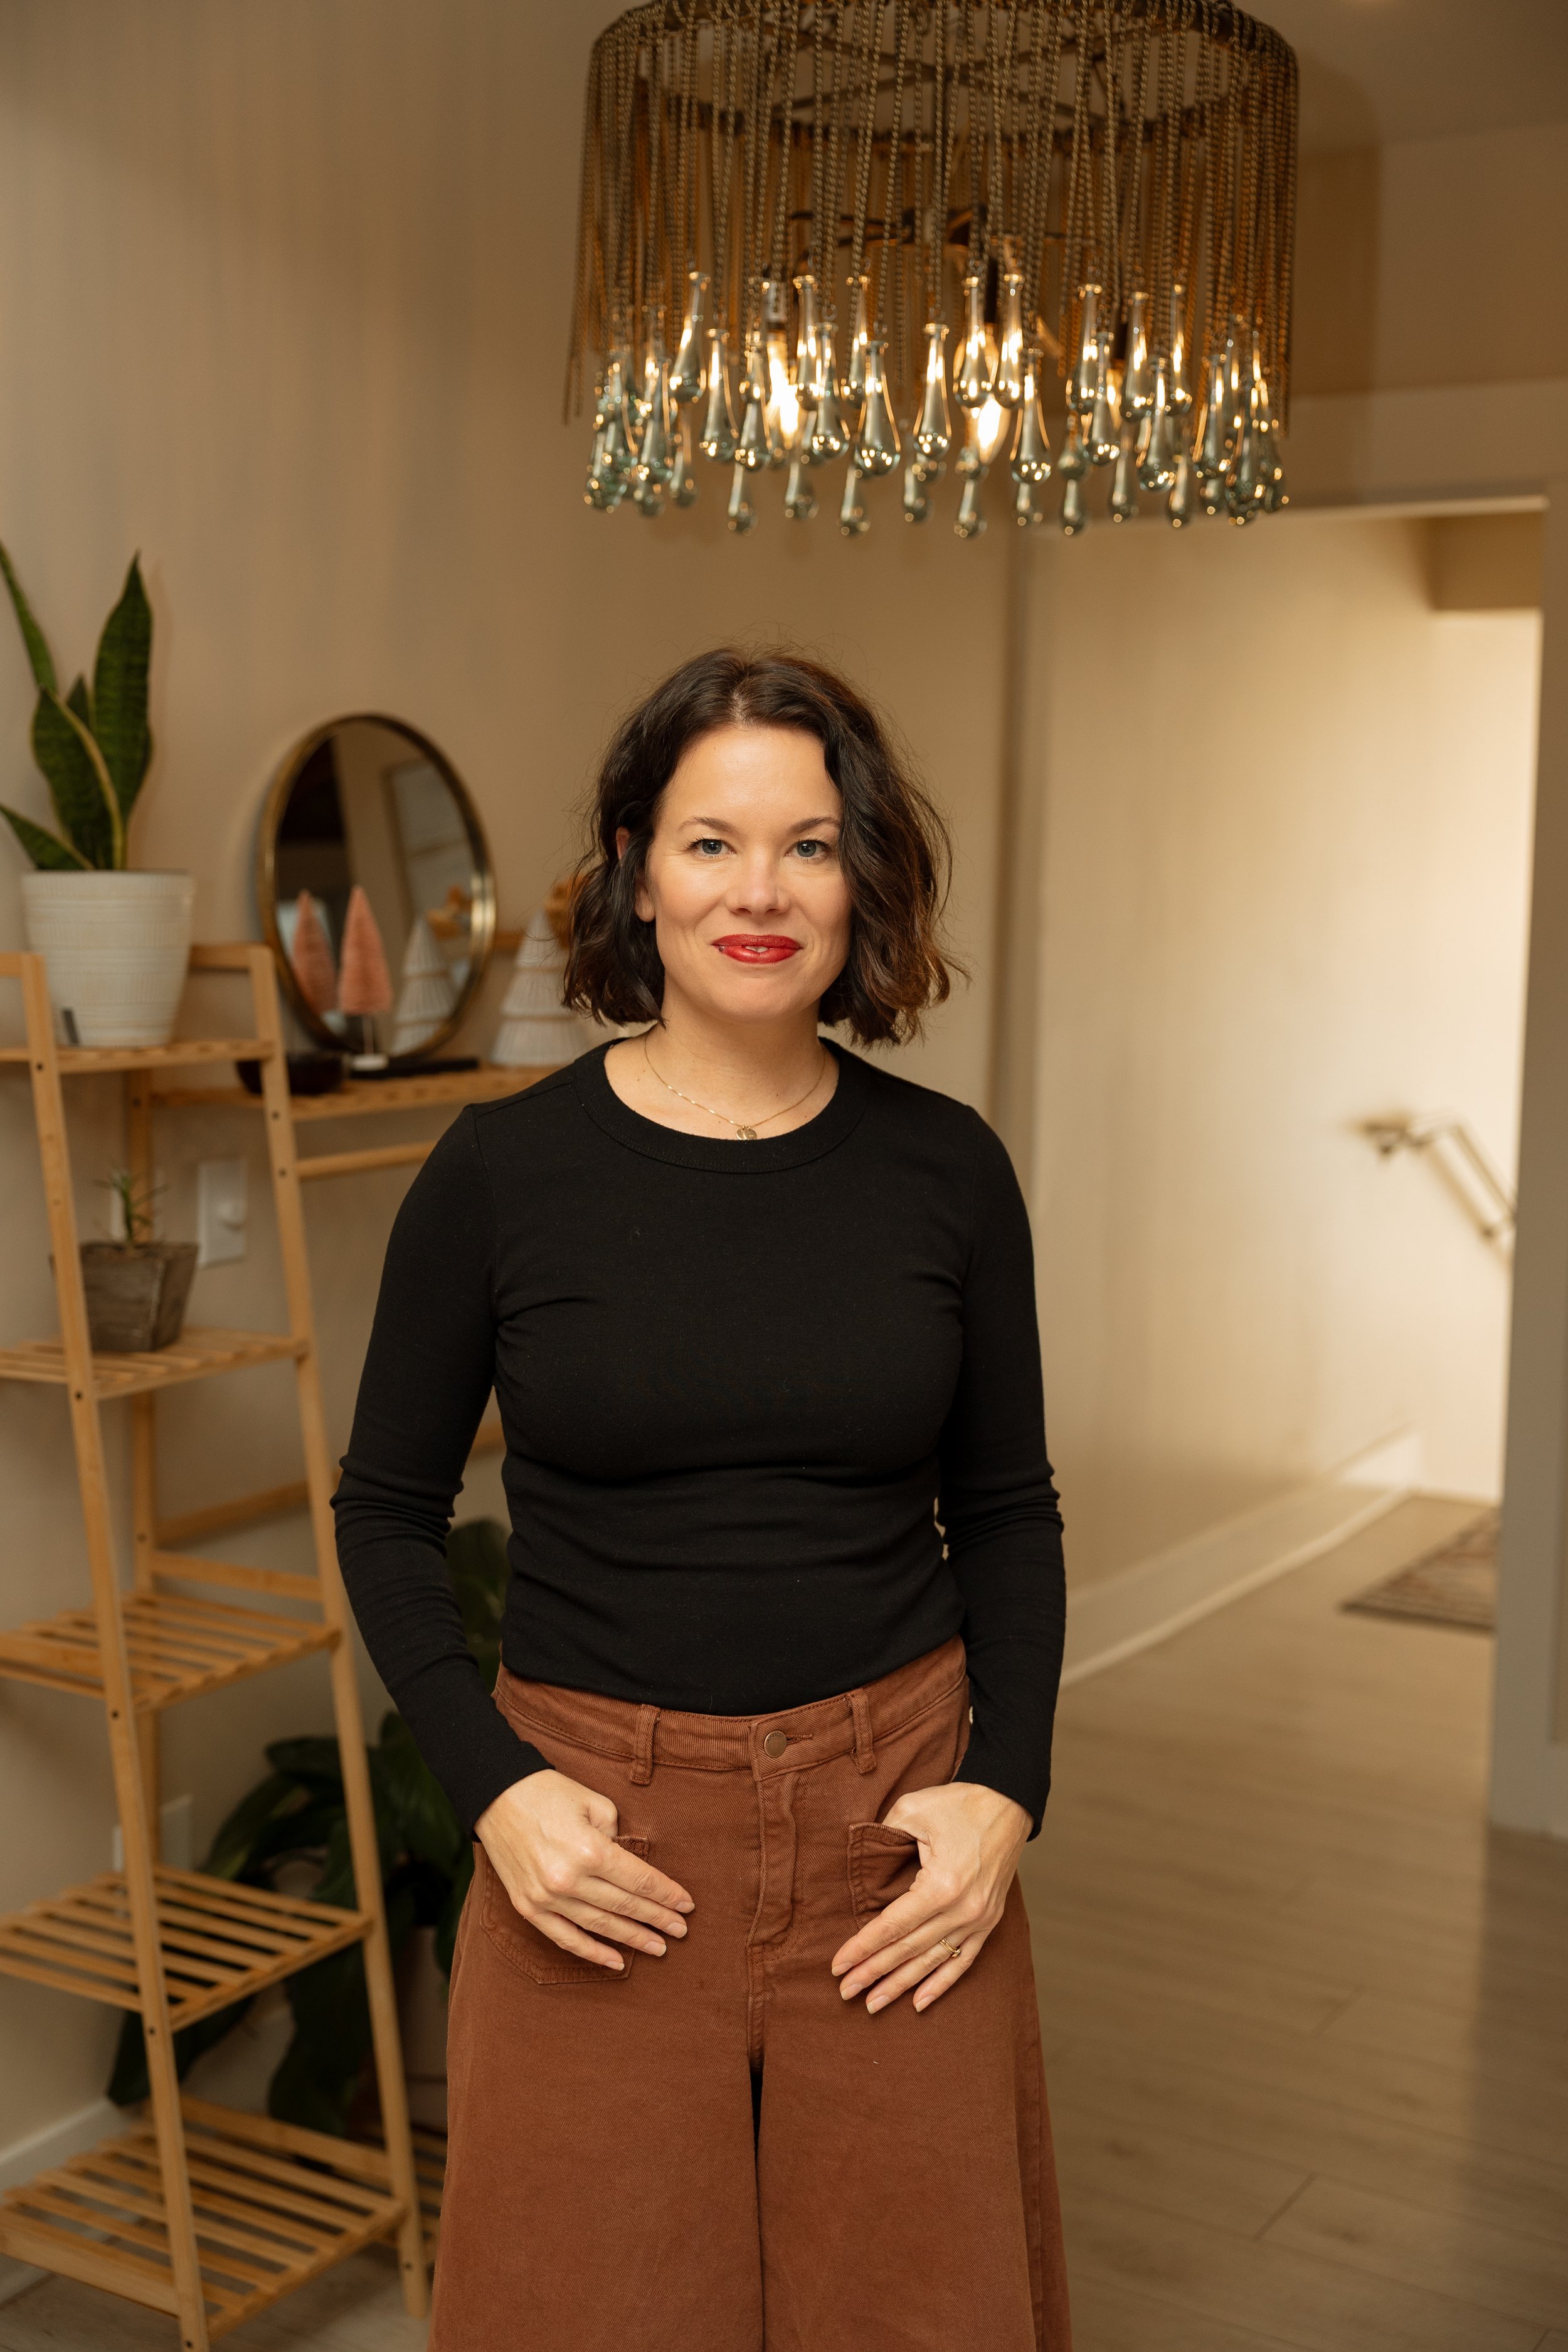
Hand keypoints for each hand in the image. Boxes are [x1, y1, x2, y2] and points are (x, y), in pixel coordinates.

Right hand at [474, 1769, 694, 1971]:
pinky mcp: (528, 1907)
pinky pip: (565, 1938)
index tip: (686, 1905)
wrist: (495, 1795)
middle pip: (624, 1906)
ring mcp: (545, 1897)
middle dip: (657, 1919)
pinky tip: (616, 1961)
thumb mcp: (595, 1803)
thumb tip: (628, 1864)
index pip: (639, 1880)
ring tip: (658, 1948)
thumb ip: (617, 1836)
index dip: (666, 1894)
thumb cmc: (549, 1792)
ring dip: (632, 1939)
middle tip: (681, 1931)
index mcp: (590, 1850)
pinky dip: (592, 1952)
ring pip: (599, 1927)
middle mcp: (569, 1879)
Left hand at [831, 1781, 1030, 2013]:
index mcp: (941, 1885)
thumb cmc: (958, 1804)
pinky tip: (920, 2003)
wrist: (1008, 1802)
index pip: (892, 1926)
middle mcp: (962, 1910)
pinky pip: (963, 1961)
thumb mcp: (913, 1809)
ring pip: (933, 1962)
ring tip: (872, 2005)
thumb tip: (861, 1863)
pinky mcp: (989, 1921)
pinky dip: (941, 1983)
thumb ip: (883, 1838)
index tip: (837, 1966)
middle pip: (908, 1950)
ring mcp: (978, 1919)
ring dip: (901, 1986)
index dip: (862, 1948)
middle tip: (844, 1991)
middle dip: (873, 1973)